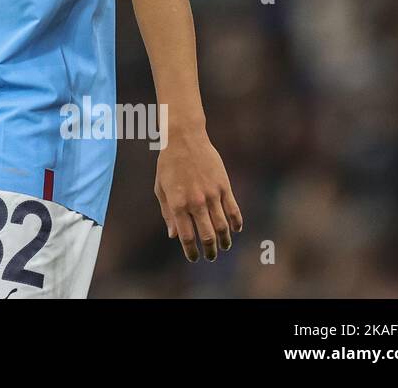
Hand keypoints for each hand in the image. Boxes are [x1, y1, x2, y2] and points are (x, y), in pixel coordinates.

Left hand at [154, 129, 242, 262]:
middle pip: (207, 236)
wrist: (184, 139)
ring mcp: (211, 194)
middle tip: (211, 257)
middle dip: (210, 251)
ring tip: (224, 246)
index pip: (187, 237)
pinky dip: (237, 223)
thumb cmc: (168, 164)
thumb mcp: (160, 188)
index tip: (194, 258)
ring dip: (225, 241)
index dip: (191, 251)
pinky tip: (236, 230)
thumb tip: (173, 235)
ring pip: (223, 227)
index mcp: (177, 204)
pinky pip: (234, 210)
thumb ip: (167, 213)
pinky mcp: (224, 186)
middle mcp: (195, 202)